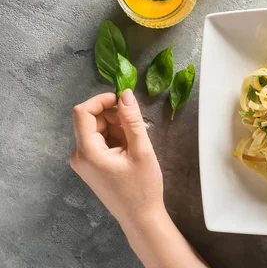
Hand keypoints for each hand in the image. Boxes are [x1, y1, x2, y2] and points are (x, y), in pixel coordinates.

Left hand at [70, 90, 163, 224]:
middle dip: (114, 116)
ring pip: (97, 129)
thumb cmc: (142, 187)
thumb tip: (126, 94)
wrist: (140, 217)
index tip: (123, 99)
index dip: (101, 100)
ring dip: (117, 127)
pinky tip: (131, 149)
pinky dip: (115, 138)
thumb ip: (132, 120)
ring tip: (137, 141)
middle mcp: (79, 155)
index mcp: (87, 152)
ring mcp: (83, 161)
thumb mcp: (141, 150)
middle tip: (137, 126)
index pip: (83, 112)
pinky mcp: (90, 165)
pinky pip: (100, 141)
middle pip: (91, 120)